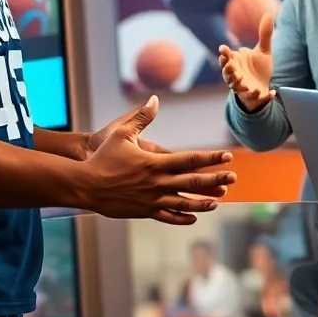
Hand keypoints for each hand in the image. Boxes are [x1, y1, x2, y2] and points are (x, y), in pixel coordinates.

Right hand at [81, 96, 235, 224]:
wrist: (84, 185)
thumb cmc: (103, 157)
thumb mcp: (122, 132)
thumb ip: (141, 117)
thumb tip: (155, 99)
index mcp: (155, 162)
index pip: (190, 159)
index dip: (210, 158)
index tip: (227, 157)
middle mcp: (157, 182)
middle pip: (192, 182)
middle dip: (215, 179)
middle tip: (232, 178)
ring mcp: (151, 199)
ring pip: (183, 202)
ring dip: (202, 201)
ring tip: (218, 200)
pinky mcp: (143, 211)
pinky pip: (167, 216)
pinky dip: (182, 217)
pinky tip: (193, 216)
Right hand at [221, 14, 275, 112]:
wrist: (263, 86)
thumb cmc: (258, 67)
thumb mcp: (264, 51)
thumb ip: (264, 35)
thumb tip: (269, 14)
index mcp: (236, 63)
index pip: (226, 58)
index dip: (224, 54)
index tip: (223, 49)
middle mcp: (236, 75)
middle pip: (227, 74)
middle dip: (227, 70)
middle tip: (229, 66)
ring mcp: (242, 87)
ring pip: (236, 87)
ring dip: (238, 84)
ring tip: (242, 81)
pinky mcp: (252, 97)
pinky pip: (256, 97)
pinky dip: (264, 96)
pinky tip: (273, 92)